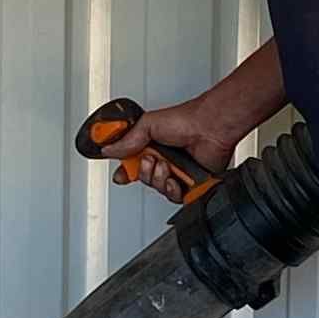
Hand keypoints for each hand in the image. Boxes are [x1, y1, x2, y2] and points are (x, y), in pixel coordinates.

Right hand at [99, 98, 234, 204]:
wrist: (210, 129)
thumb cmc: (186, 120)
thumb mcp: (147, 125)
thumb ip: (127, 140)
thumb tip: (109, 149)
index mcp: (153, 145)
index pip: (133, 163)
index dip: (125, 171)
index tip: (121, 175)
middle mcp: (165, 159)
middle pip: (144, 179)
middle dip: (144, 173)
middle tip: (151, 160)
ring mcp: (178, 172)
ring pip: (158, 189)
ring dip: (158, 179)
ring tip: (166, 165)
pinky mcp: (190, 184)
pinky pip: (175, 197)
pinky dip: (173, 190)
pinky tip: (175, 179)